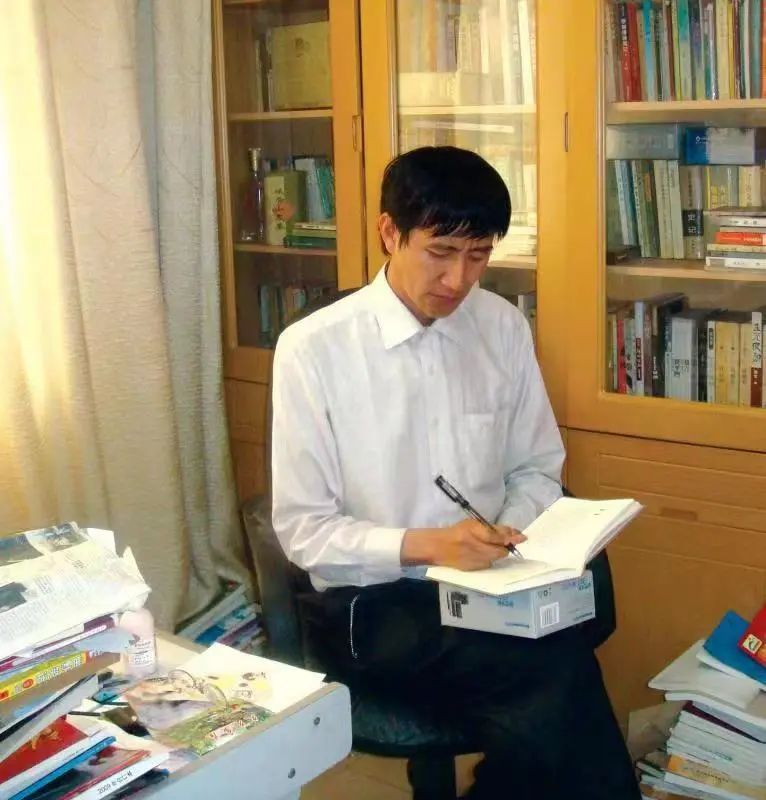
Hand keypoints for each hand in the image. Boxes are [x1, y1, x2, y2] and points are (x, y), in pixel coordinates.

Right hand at [401, 520, 525, 570]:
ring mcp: (475, 558)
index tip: (523, 537)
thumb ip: (491, 528)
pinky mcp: (474, 568)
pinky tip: (482, 555)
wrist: (439, 547)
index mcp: (475, 530)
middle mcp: (476, 545)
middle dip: (506, 546)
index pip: (498, 535)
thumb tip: (512, 532)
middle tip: (506, 543)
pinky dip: (489, 559)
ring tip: (490, 548)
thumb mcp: (472, 524)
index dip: (511, 536)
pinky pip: (489, 564)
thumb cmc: (457, 532)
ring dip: (498, 553)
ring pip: (496, 558)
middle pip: (501, 550)